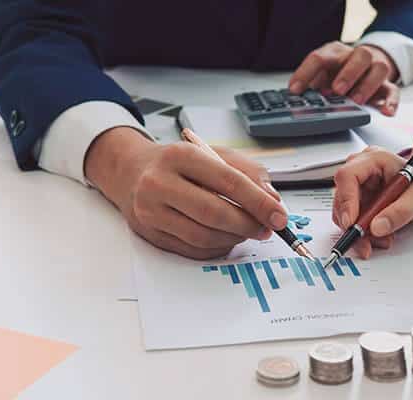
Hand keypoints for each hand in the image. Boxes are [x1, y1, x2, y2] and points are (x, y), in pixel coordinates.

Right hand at [85, 127, 287, 259]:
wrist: (133, 172)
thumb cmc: (181, 164)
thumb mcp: (215, 155)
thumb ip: (248, 173)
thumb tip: (272, 201)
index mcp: (181, 156)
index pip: (228, 181)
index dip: (258, 202)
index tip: (278, 216)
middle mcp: (160, 182)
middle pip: (214, 213)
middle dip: (248, 224)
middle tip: (266, 229)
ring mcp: (150, 210)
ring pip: (203, 236)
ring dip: (234, 238)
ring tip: (247, 232)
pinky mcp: (149, 233)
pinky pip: (192, 249)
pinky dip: (217, 247)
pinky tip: (226, 238)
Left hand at [288, 41, 399, 115]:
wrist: (365, 64)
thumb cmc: (338, 71)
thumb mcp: (322, 74)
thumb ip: (312, 85)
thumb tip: (297, 100)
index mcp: (336, 52)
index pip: (320, 57)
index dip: (306, 73)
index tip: (295, 90)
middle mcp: (357, 57)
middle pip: (360, 56)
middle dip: (348, 74)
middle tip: (337, 90)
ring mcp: (374, 69)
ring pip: (379, 69)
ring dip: (367, 85)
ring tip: (356, 101)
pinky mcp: (386, 85)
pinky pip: (393, 90)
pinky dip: (391, 102)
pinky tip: (385, 112)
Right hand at [332, 146, 412, 258]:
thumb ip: (400, 212)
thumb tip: (377, 227)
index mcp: (374, 160)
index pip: (348, 176)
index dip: (346, 200)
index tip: (351, 223)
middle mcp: (362, 171)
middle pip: (342, 197)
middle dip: (353, 224)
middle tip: (366, 243)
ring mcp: (359, 186)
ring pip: (345, 212)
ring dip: (359, 231)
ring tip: (382, 239)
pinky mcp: (360, 201)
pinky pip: (353, 219)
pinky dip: (364, 232)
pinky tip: (381, 235)